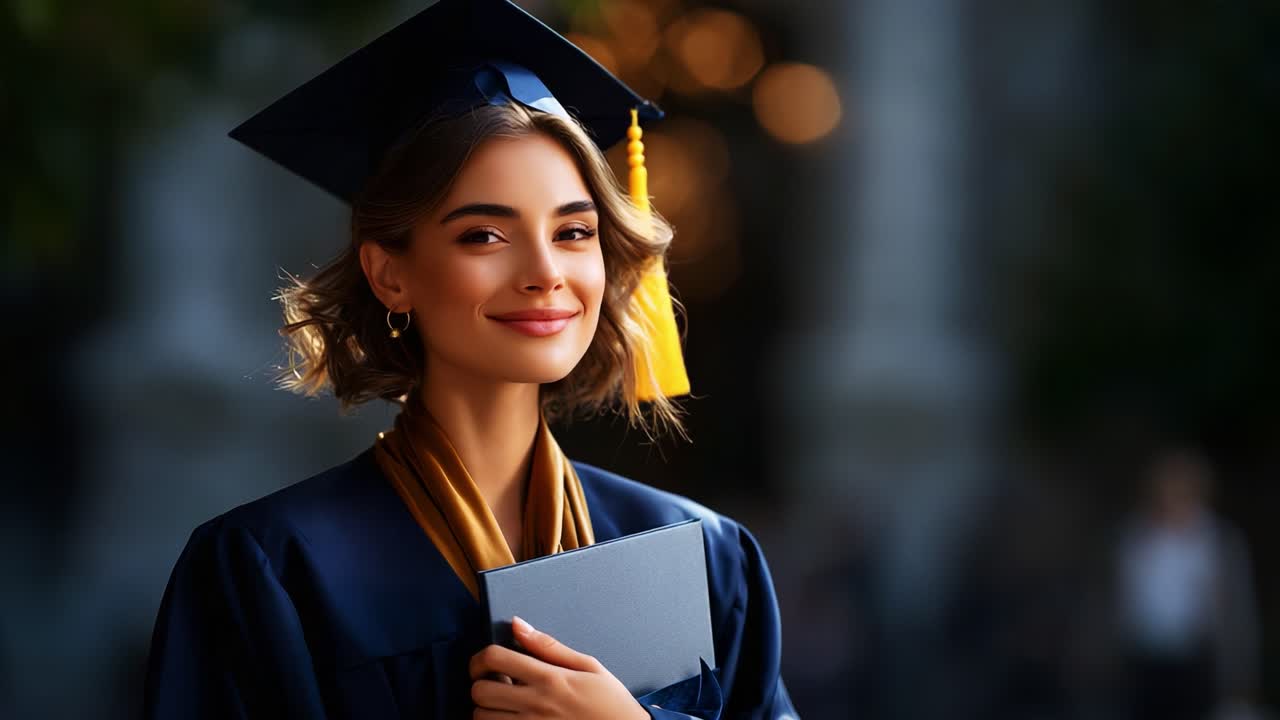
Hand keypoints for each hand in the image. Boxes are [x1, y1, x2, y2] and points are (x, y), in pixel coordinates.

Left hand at [469, 616, 648, 718]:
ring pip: (482, 717)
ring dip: (485, 709)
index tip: (485, 660)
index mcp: (550, 678)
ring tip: (501, 704)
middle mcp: (536, 704)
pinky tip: (508, 718)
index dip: (480, 657)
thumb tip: (518, 625)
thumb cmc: (610, 702)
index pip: (496, 658)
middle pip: (481, 691)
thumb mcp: (588, 665)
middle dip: (479, 684)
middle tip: (491, 682)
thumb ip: (549, 646)